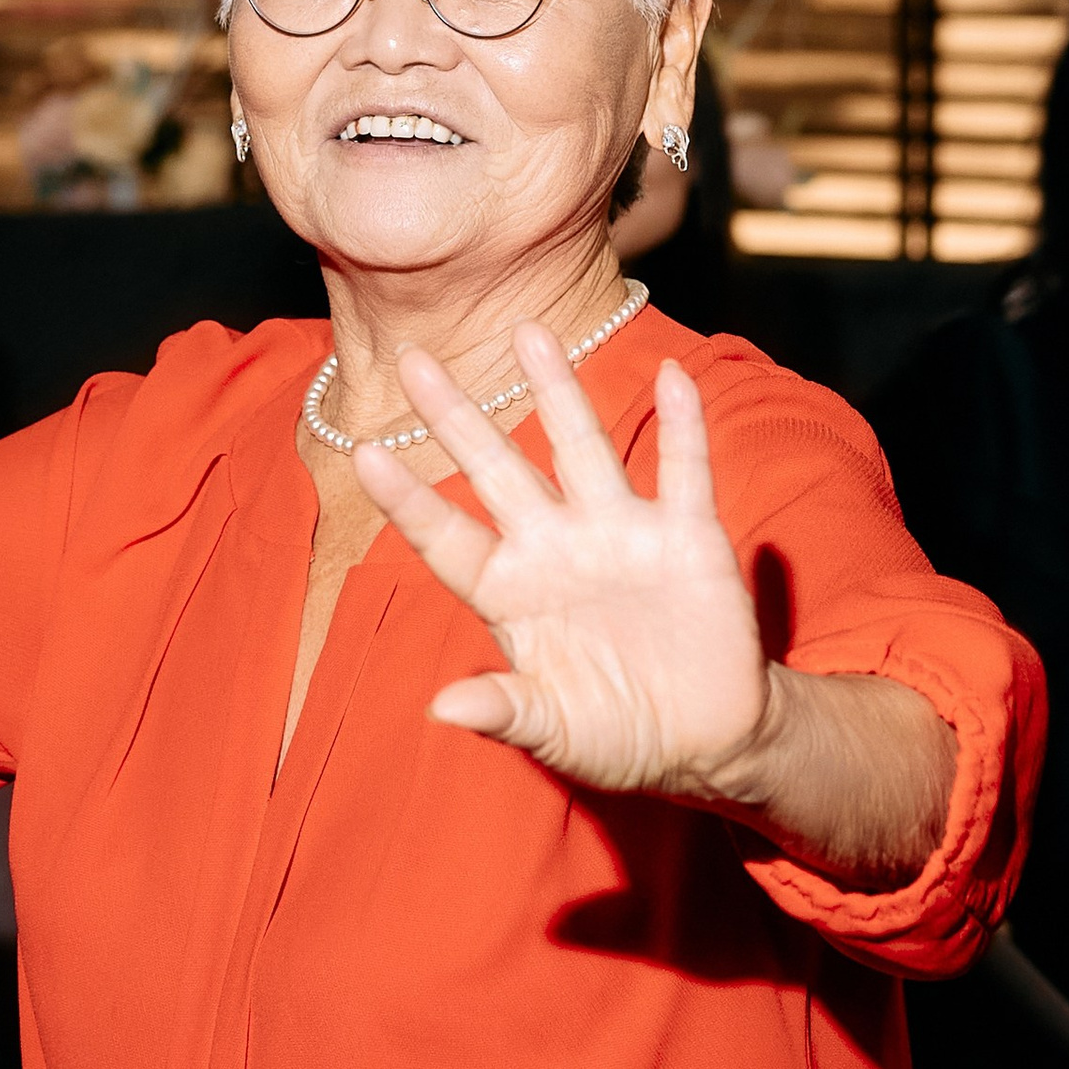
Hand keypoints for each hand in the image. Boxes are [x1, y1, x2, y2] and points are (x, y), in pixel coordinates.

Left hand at [353, 329, 770, 794]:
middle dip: (459, 418)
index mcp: (512, 594)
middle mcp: (557, 548)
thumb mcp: (558, 733)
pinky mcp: (687, 537)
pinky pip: (683, 471)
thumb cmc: (617, 735)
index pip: (449, 539)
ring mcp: (620, 535)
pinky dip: (683, 426)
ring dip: (558, 392)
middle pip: (500, 469)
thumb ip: (507, 713)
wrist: (706, 737)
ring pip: (582, 447)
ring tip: (529, 331)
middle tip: (415, 358)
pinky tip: (673, 377)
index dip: (409, 501)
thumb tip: (441, 709)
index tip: (362, 453)